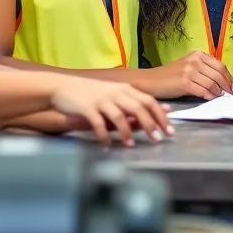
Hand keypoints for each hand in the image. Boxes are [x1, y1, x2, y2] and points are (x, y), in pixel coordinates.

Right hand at [49, 77, 172, 146]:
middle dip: (150, 125)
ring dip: (127, 132)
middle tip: (157, 140)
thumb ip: (132, 103)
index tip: (169, 130)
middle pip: (138, 108)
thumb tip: (155, 113)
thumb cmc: (92, 93)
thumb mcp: (114, 95)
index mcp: (125, 89)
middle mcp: (116, 92)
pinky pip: (98, 124)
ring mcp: (101, 100)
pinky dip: (104, 136)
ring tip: (131, 145)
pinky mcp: (87, 107)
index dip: (160, 115)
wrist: (64, 86)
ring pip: (119, 117)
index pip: (149, 101)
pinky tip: (106, 145)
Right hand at [144, 51, 232, 98]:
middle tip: (230, 94)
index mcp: (198, 55)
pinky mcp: (184, 82)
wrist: (150, 81)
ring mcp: (189, 70)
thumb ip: (204, 71)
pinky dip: (208, 95)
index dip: (229, 77)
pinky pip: (202, 90)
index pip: (220, 66)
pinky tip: (209, 98)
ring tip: (218, 96)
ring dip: (218, 92)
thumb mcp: (188, 67)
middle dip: (227, 85)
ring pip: (212, 83)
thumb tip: (223, 83)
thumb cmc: (170, 77)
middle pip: (218, 74)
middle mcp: (194, 60)